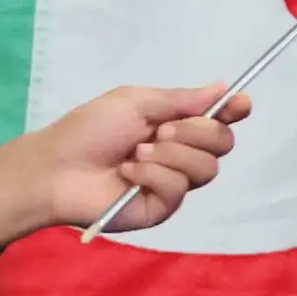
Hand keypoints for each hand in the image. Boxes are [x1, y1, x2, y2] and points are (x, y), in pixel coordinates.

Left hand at [0, 83, 247, 243]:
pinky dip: (153, 175)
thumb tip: (222, 88)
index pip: (220, 120)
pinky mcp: (161, 208)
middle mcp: (180, 154)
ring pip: (206, 168)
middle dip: (196, 132)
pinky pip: (179, 189)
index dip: (234, 111)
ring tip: (136, 152)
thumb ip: (179, 100)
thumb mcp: (134, 103)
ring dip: (171, 155)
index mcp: (175, 125)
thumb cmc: (89, 130)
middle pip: (223, 144)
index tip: (239, 103)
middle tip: (160, 131)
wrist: (56, 167)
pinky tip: (127, 173)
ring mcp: (172, 183)